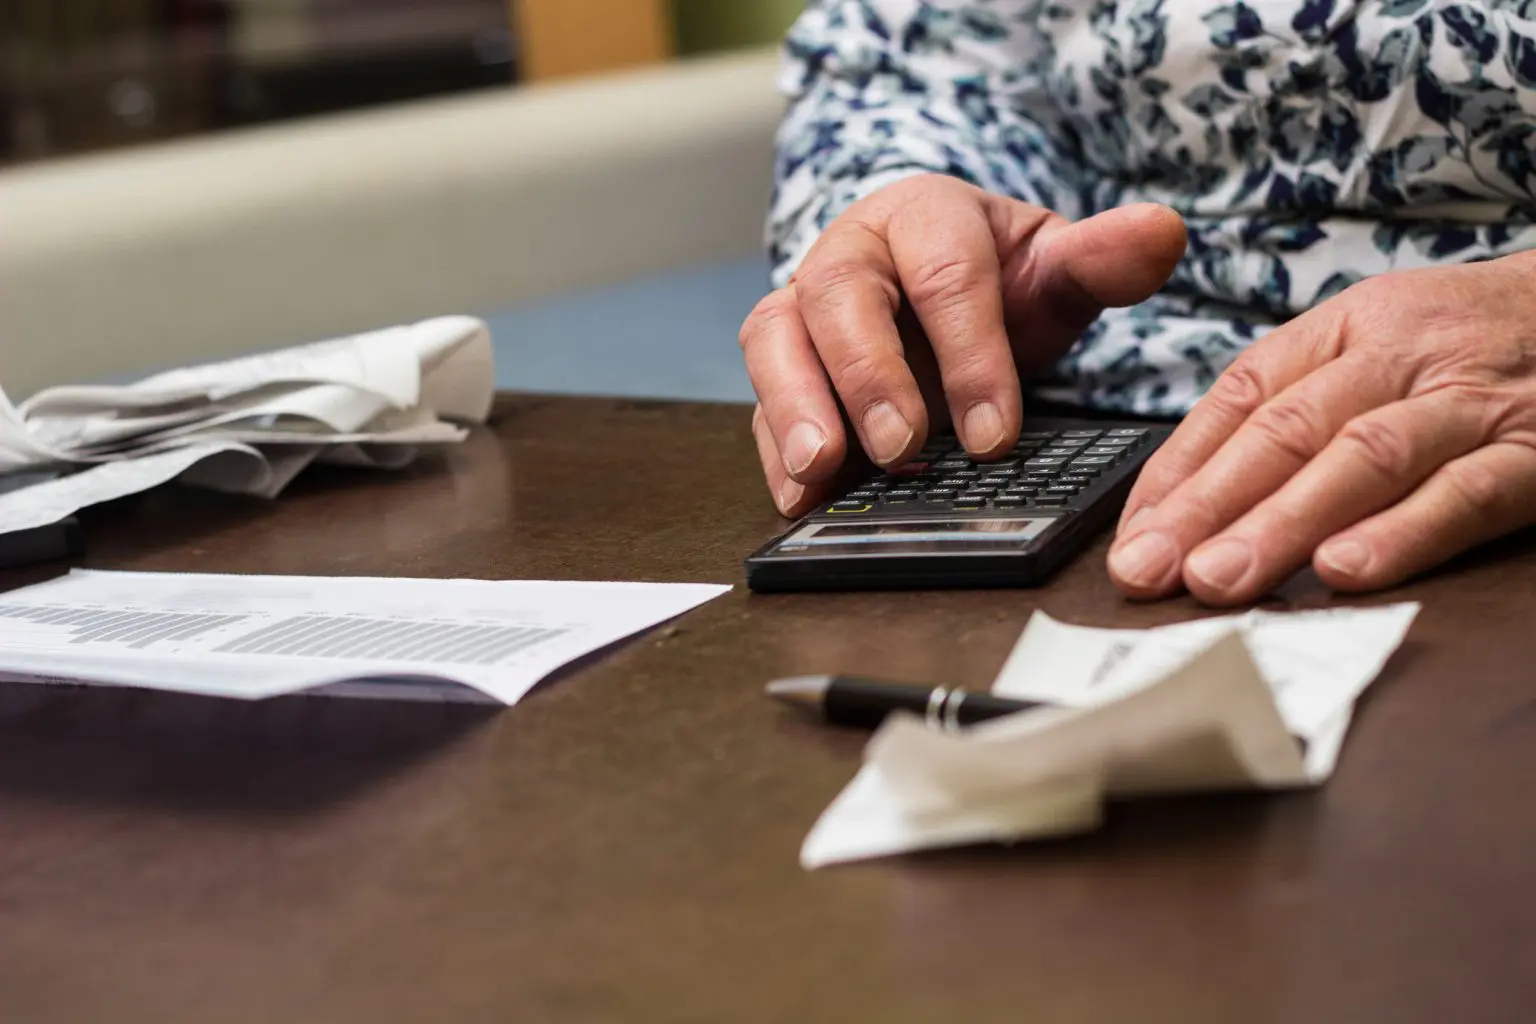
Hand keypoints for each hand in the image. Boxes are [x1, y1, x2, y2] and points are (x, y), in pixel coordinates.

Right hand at [741, 174, 1186, 514]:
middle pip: (841, 298)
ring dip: (794, 406)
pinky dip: (772, 449)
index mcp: (924, 216)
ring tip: (819, 471)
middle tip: (900, 447)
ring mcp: (802, 307)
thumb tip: (1163, 233)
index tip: (997, 432)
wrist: (937, 290)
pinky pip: (760, 400)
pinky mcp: (779, 363)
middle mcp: (850, 253)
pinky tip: (800, 497)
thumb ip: (1101, 259)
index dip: (969, 352)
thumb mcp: (1054, 268)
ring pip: (775, 339)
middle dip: (868, 375)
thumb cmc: (997, 281)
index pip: (944, 274)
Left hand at [1109, 253, 1535, 604]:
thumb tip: (1183, 504)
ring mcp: (1468, 403)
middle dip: (1208, 507)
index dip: (1178, 472)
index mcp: (1343, 329)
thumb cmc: (1463, 346)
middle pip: (1287, 431)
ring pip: (1363, 458)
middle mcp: (1398, 357)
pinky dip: (1403, 532)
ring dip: (1283, 523)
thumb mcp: (1372, 345)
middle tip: (1149, 571)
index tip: (1130, 538)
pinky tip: (1345, 570)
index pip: (1239, 398)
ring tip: (1218, 579)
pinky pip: (1465, 492)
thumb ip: (1289, 411)